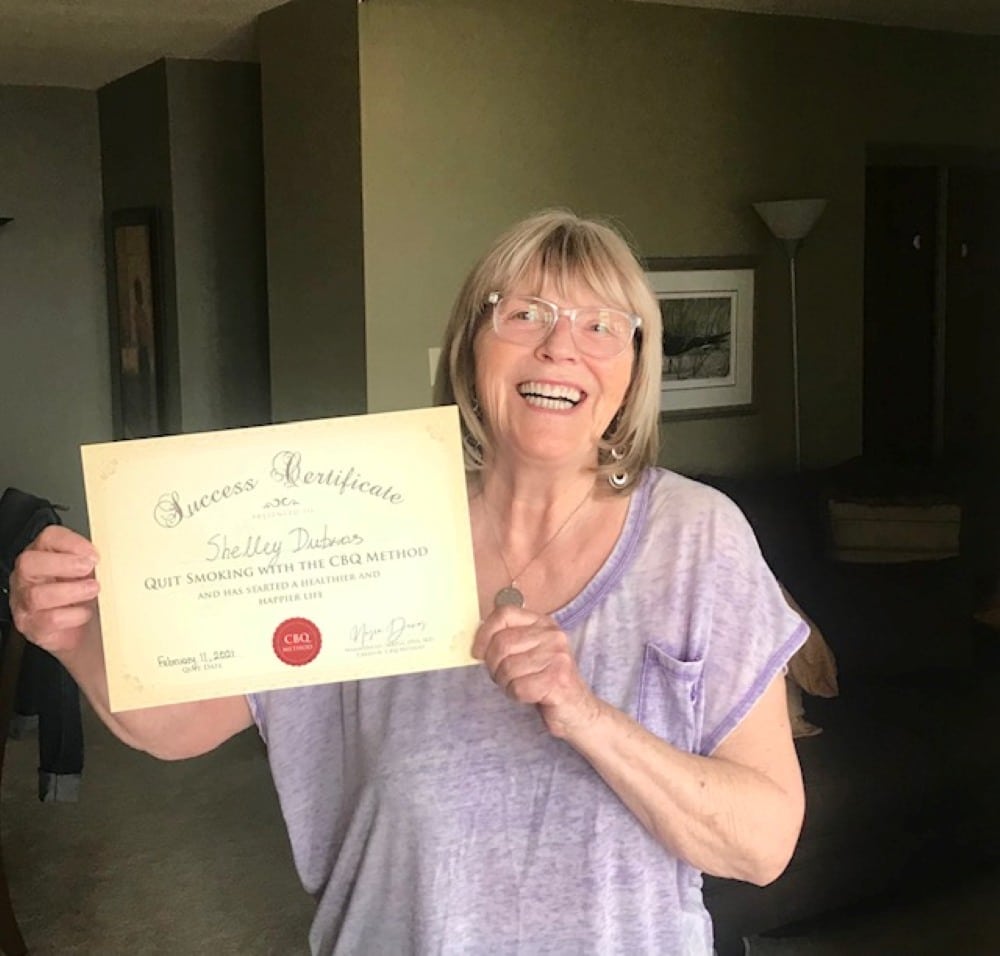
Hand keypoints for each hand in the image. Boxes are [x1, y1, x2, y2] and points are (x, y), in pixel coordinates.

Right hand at [10, 525, 99, 655]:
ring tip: (93, 589)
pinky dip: (73, 615)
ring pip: (37, 594)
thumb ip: (96, 561)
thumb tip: (117, 554)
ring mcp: (26, 603)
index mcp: (44, 556)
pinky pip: (49, 620)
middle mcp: (29, 578)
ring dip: (71, 590)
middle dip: (63, 564)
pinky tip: (86, 613)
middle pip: (29, 563)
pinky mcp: (34, 627)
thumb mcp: (91, 572)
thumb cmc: (85, 597)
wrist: (83, 632)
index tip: (94, 553)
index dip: (71, 542)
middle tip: (88, 568)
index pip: (48, 538)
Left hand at [472, 605, 601, 738]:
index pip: (504, 614)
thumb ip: (507, 640)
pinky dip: (517, 695)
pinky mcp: (558, 680)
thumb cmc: (545, 680)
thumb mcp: (529, 652)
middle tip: (502, 677)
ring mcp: (557, 657)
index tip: (477, 652)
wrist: (577, 709)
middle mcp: (552, 636)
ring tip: (520, 686)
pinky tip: (530, 696)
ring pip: (508, 668)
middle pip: (502, 643)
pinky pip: (519, 688)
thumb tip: (476, 643)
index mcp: (543, 623)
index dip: (484, 633)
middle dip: (493, 666)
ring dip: (506, 684)